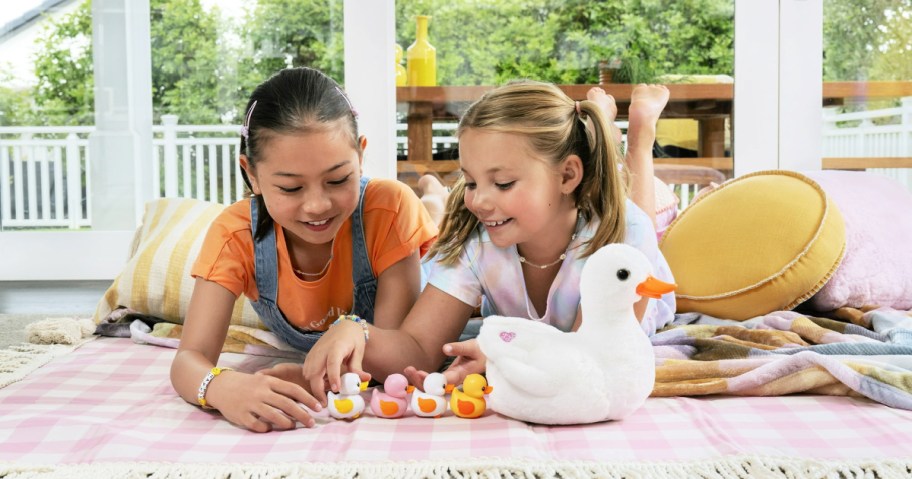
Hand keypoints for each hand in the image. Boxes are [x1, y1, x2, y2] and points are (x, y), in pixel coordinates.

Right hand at [205, 369, 321, 432]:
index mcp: (269, 382)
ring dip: (287, 423)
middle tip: (311, 422)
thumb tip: (303, 399)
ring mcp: (250, 404)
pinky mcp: (241, 415)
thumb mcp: (264, 380)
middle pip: (287, 404)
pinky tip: (269, 428)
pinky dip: (266, 428)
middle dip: (302, 414)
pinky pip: (258, 426)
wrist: (220, 386)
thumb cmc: (248, 384)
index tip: (318, 407)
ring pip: (274, 416)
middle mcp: (261, 392)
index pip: (293, 390)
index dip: (307, 399)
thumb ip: (280, 388)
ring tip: (293, 426)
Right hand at [300, 320, 370, 405]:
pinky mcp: (309, 356)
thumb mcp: (359, 352)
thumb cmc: (353, 339)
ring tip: (325, 392)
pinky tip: (321, 383)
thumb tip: (366, 379)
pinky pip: (306, 371)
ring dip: (314, 386)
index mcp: (336, 347)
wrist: (344, 326)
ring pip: (308, 374)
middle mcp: (322, 350)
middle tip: (325, 404)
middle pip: (315, 372)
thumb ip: (358, 367)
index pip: (333, 363)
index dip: (333, 377)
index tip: (336, 389)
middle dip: (318, 390)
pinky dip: (311, 380)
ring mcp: (314, 353)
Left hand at [404, 339, 486, 389]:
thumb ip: (459, 348)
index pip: (442, 383)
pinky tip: (412, 371)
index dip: (430, 381)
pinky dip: (422, 377)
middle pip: (434, 388)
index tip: (419, 372)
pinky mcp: (446, 376)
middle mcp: (453, 381)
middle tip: (408, 369)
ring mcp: (449, 380)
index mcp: (460, 375)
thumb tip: (445, 348)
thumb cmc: (481, 351)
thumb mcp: (472, 347)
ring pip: (432, 386)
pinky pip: (433, 381)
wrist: (487, 355)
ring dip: (418, 380)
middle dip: (420, 381)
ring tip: (408, 369)